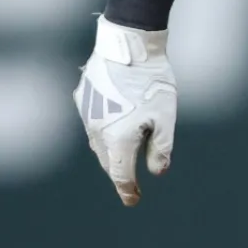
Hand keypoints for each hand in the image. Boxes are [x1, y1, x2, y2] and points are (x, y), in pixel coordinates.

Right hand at [71, 14, 177, 206]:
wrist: (128, 46)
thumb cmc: (151, 83)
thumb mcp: (165, 119)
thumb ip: (160, 149)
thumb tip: (157, 172)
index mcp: (118, 140)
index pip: (121, 175)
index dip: (128, 190)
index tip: (133, 201)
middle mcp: (97, 131)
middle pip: (108, 161)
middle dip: (120, 172)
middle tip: (132, 182)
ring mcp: (87, 114)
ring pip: (98, 142)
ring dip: (111, 151)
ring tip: (124, 150)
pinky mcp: (83, 98)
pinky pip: (93, 122)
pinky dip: (104, 129)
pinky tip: (115, 120)